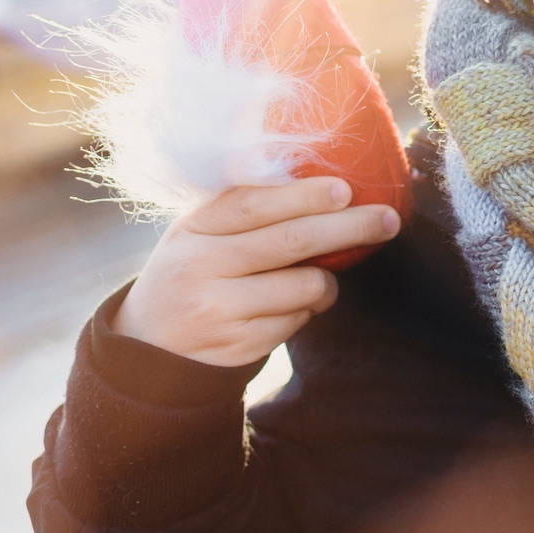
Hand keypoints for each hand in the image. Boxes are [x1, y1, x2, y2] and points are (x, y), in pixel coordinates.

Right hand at [114, 178, 400, 366]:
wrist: (145, 345)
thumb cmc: (192, 271)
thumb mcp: (198, 233)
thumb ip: (245, 209)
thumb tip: (329, 185)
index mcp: (193, 228)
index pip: (253, 204)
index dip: (304, 195)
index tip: (346, 189)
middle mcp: (200, 267)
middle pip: (291, 242)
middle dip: (349, 227)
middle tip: (388, 220)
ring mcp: (217, 311)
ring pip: (303, 287)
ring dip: (327, 282)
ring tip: (319, 279)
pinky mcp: (236, 347)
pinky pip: (296, 322)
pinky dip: (305, 311)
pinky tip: (285, 307)